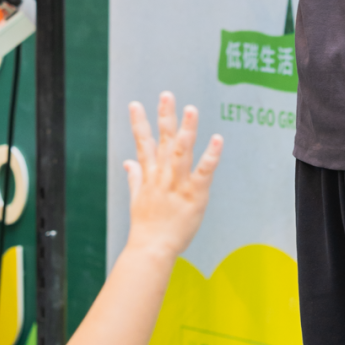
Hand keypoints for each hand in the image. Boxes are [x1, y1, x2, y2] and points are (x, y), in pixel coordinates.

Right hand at [124, 93, 221, 260]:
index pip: (143, 144)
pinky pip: (203, 171)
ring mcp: (178, 184)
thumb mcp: (136, 199)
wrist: (151, 249)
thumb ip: (134, 177)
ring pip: (181, 152)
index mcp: (150, 175)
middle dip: (165, 117)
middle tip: (167, 95)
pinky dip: (210, 155)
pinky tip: (217, 139)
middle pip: (164, 141)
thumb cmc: (146, 226)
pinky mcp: (194, 195)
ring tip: (191, 110)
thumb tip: (127, 161)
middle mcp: (162, 176)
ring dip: (186, 130)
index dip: (139, 123)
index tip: (136, 104)